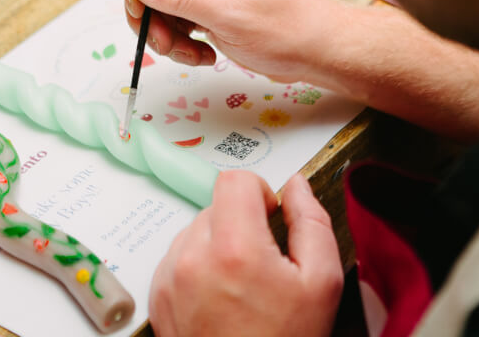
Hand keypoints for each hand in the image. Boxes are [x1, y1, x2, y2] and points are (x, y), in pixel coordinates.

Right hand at [119, 0, 339, 81]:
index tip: (138, 9)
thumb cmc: (286, 28)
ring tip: (192, 55)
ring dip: (165, 33)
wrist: (318, 50)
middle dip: (149, 12)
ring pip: (159, 1)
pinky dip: (180, 40)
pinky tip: (203, 54)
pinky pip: (176, 18)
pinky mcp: (208, 5)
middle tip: (165, 43)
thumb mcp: (230, 13)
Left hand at [149, 172, 342, 336]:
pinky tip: (221, 297)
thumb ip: (312, 223)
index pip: (234, 180)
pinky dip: (198, 266)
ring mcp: (169, 277)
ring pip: (195, 231)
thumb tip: (297, 186)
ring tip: (241, 286)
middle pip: (216, 206)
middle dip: (241, 224)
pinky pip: (178, 257)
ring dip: (218, 245)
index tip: (269, 216)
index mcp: (234, 249)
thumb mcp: (320, 283)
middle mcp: (192, 258)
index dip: (258, 192)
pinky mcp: (157, 294)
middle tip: (262, 264)